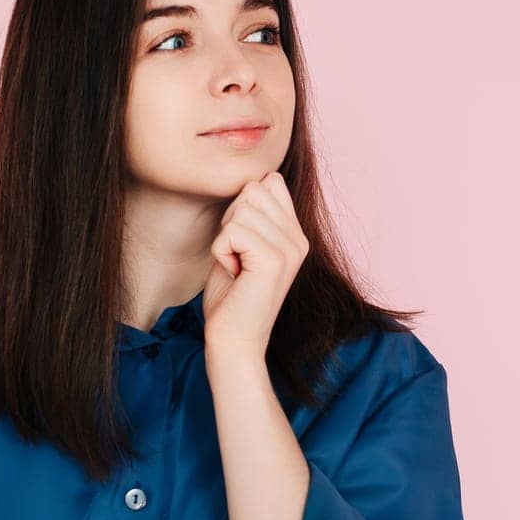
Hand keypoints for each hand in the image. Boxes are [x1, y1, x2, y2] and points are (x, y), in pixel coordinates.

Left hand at [202, 170, 308, 358]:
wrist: (234, 342)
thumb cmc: (232, 295)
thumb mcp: (245, 245)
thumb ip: (254, 214)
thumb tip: (260, 178)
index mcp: (296, 233)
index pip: (270, 181)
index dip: (243, 206)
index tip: (242, 243)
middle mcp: (299, 238)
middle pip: (253, 190)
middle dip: (232, 220)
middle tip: (237, 256)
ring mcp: (289, 249)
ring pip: (241, 209)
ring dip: (225, 238)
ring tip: (237, 266)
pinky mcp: (273, 260)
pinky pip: (232, 231)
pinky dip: (221, 251)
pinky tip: (234, 274)